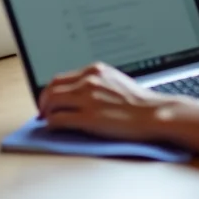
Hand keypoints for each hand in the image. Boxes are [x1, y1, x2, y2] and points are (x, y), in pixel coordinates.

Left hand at [37, 63, 182, 140]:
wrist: (156, 114)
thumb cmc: (140, 102)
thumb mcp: (114, 81)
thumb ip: (95, 82)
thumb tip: (77, 92)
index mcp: (94, 71)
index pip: (60, 78)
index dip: (50, 90)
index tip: (48, 100)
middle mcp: (88, 81)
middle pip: (52, 88)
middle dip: (43, 101)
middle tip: (43, 112)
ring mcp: (88, 98)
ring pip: (52, 102)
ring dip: (46, 112)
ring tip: (47, 120)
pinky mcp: (89, 117)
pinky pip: (59, 119)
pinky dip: (52, 124)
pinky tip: (54, 128)